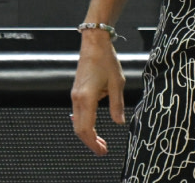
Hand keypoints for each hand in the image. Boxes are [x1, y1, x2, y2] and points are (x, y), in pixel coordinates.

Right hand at [70, 32, 125, 155]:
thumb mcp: (117, 83)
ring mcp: (74, 95)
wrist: (94, 43)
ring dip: (87, 133)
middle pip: (79, 129)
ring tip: (100, 141)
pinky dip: (84, 123)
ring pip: (77, 122)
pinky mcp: (76, 91)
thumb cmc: (106, 60)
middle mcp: (77, 98)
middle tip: (103, 150)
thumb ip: (117, 105)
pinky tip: (92, 126)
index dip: (93, 143)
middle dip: (90, 142)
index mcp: (87, 98)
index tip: (103, 151)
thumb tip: (119, 122)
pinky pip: (77, 113)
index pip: (86, 129)